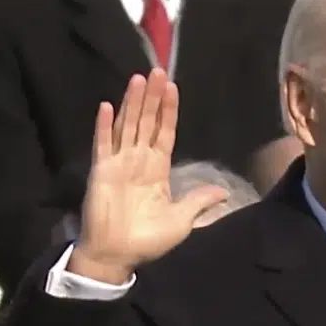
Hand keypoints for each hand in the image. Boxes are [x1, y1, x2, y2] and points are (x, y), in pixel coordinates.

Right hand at [70, 69, 227, 283]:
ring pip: (127, 126)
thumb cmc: (149, 240)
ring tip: (138, 79)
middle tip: (157, 71)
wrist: (118, 254)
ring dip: (132, 103)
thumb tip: (223, 192)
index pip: (165, 133)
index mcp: (157, 170)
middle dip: (152, 97)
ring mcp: (119, 163)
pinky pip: (103, 144)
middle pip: (147, 122)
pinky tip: (107, 106)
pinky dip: (104, 126)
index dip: (169, 111)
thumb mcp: (182, 220)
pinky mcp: (102, 171)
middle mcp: (138, 161)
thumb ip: (198, 201)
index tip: (173, 88)